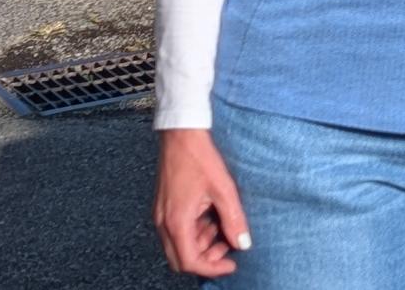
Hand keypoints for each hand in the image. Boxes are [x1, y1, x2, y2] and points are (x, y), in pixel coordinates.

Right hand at [153, 128, 251, 277]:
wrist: (181, 135)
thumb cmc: (199, 157)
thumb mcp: (223, 189)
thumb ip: (234, 219)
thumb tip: (243, 243)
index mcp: (176, 221)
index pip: (189, 261)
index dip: (211, 268)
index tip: (231, 264)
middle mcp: (163, 222)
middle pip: (180, 258)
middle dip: (206, 259)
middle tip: (227, 247)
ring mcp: (161, 214)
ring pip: (179, 245)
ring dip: (201, 244)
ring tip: (222, 228)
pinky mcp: (164, 207)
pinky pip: (177, 230)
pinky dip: (195, 232)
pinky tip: (211, 218)